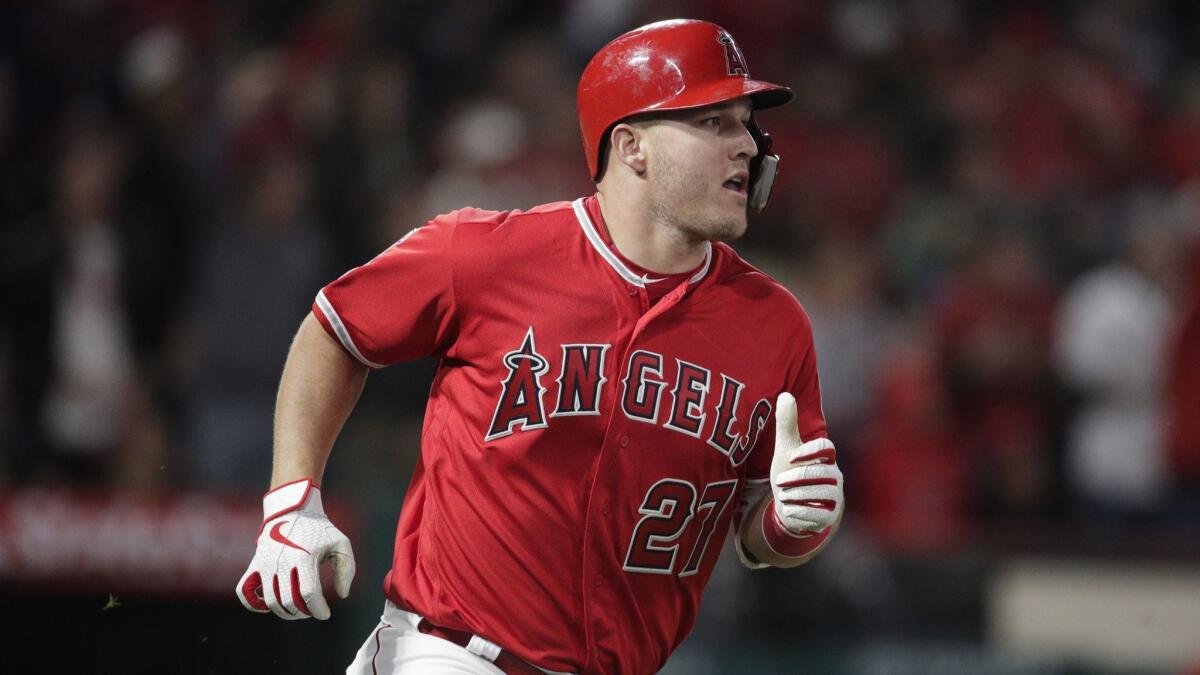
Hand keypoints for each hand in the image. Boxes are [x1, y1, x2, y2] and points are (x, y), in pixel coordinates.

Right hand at [237, 479, 355, 619]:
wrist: (293, 510)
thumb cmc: (319, 530)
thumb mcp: (340, 544)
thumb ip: (346, 569)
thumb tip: (342, 594)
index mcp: (304, 556)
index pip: (309, 594)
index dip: (318, 609)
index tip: (325, 613)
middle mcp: (282, 561)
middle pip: (289, 601)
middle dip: (303, 612)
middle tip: (312, 610)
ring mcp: (265, 563)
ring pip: (270, 601)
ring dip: (285, 612)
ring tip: (298, 609)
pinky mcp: (254, 564)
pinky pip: (244, 591)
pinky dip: (254, 604)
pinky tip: (269, 605)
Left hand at [769, 392, 841, 535]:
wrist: (791, 505)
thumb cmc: (790, 472)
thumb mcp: (785, 448)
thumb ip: (787, 424)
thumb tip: (785, 394)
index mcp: (826, 457)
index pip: (827, 448)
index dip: (810, 451)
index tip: (791, 456)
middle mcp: (835, 476)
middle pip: (823, 473)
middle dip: (798, 477)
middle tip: (779, 481)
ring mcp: (834, 497)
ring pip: (821, 494)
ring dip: (797, 495)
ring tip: (782, 495)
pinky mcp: (829, 517)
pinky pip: (819, 515)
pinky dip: (800, 512)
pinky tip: (788, 509)